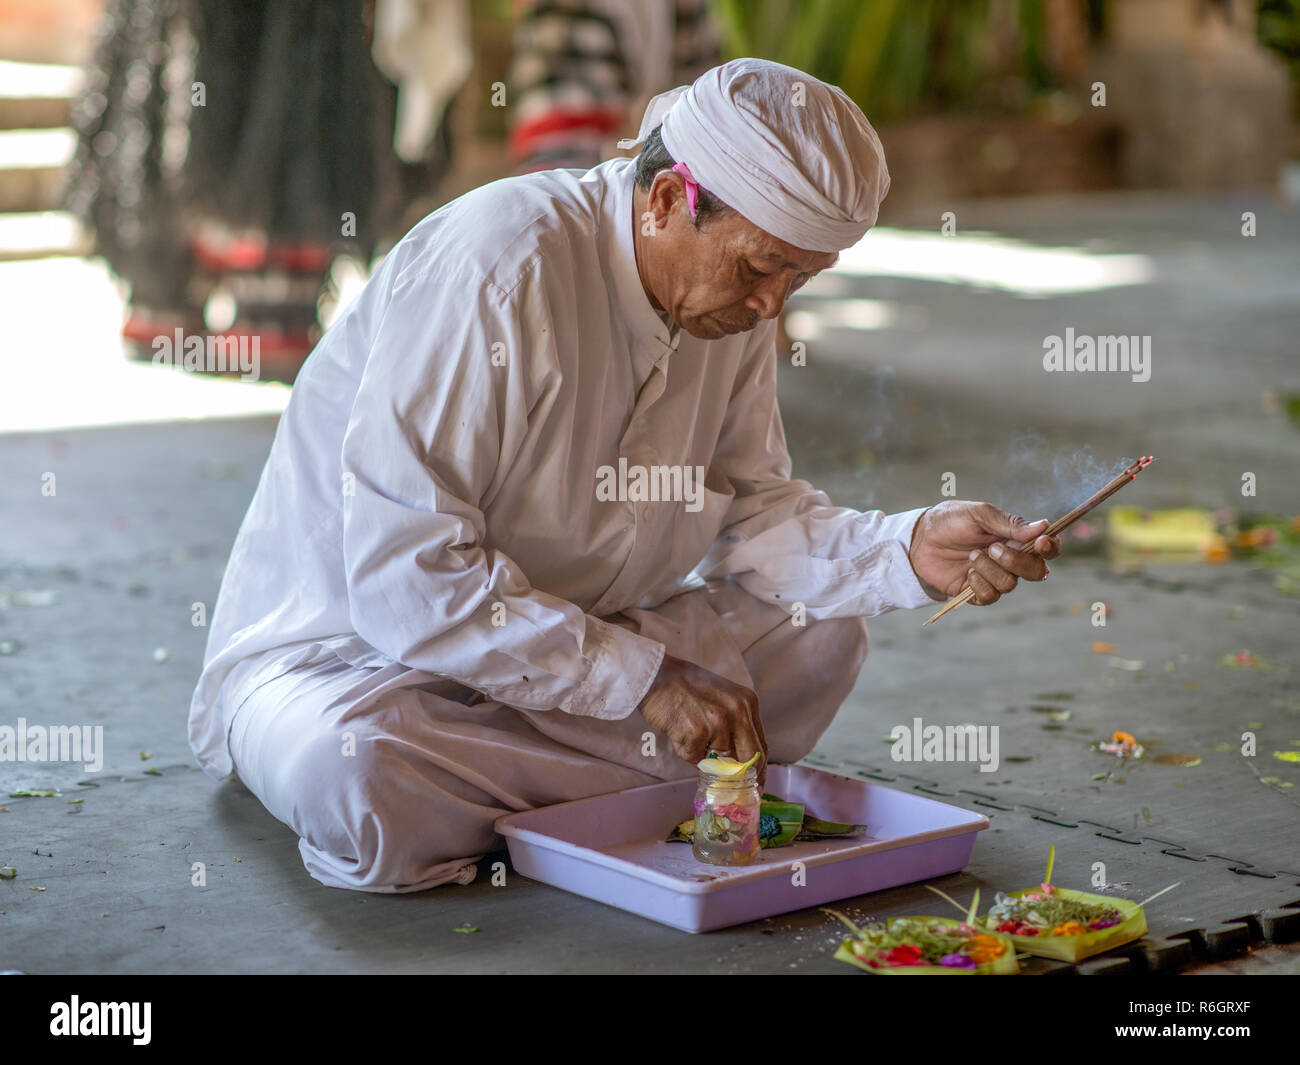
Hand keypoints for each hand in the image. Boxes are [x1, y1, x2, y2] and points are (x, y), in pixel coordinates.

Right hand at [637, 654, 767, 784]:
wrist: (656, 676)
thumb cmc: (685, 686)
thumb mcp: (722, 698)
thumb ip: (733, 726)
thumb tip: (737, 763)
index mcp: (747, 702)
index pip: (761, 744)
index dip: (759, 767)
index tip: (756, 782)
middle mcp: (738, 711)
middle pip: (750, 757)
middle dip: (740, 774)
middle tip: (732, 786)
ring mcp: (719, 722)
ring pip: (718, 760)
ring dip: (702, 755)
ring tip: (687, 731)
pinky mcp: (698, 732)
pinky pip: (695, 758)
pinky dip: (685, 750)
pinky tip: (677, 730)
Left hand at [908, 501, 1061, 605]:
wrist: (920, 539)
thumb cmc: (950, 521)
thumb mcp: (978, 514)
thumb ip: (1009, 523)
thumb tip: (1043, 526)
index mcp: (1016, 538)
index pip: (1047, 548)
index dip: (1051, 548)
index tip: (1040, 543)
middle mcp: (1011, 560)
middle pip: (1036, 572)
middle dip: (1016, 562)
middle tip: (992, 548)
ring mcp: (995, 578)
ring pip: (1010, 585)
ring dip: (990, 570)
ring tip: (971, 556)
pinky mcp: (977, 592)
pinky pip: (990, 597)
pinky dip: (978, 583)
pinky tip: (967, 572)